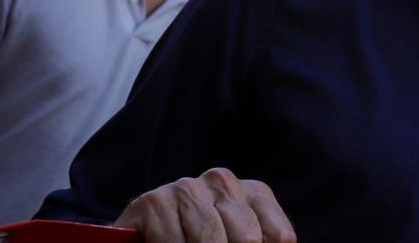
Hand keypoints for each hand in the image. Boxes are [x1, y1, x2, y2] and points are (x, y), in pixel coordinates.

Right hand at [113, 168, 295, 242]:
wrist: (139, 237)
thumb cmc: (195, 241)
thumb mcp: (233, 238)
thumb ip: (255, 242)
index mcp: (253, 192)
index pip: (279, 237)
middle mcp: (222, 181)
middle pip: (248, 239)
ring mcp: (187, 188)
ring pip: (212, 242)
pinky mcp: (154, 202)